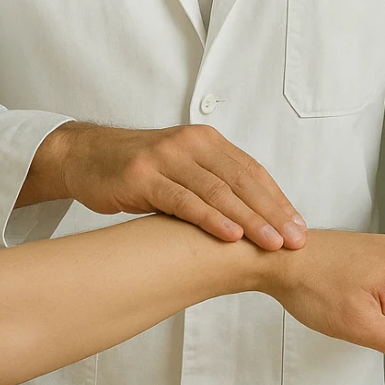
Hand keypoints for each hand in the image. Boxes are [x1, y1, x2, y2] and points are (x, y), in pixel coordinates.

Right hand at [30, 121, 306, 251]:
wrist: (85, 156)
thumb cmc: (138, 170)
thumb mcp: (181, 170)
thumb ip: (214, 185)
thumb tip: (255, 219)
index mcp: (207, 141)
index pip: (252, 172)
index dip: (278, 200)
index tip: (299, 228)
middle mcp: (191, 144)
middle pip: (242, 181)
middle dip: (272, 213)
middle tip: (295, 240)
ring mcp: (167, 158)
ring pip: (218, 191)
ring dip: (249, 219)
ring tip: (272, 242)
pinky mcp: (143, 176)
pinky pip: (184, 199)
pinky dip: (210, 218)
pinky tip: (230, 235)